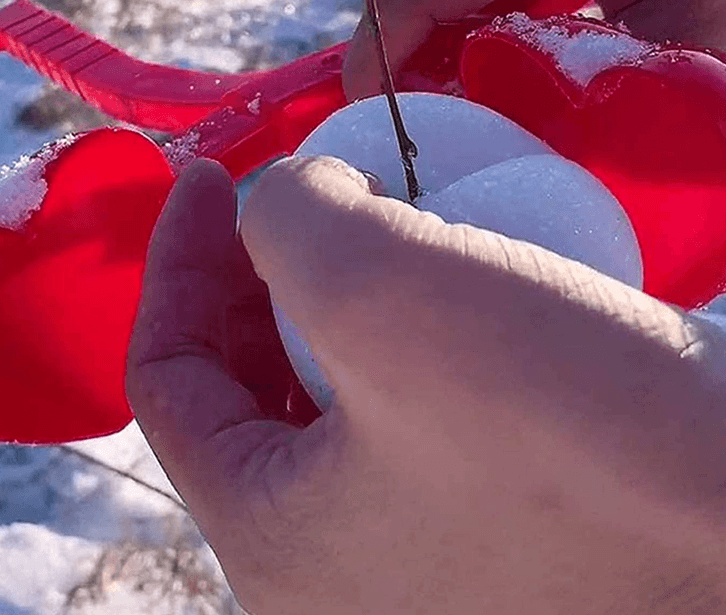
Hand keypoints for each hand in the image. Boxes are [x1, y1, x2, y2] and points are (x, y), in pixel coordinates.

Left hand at [127, 158, 725, 614]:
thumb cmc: (569, 424)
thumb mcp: (386, 291)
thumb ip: (290, 223)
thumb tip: (287, 202)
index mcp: (275, 539)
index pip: (168, 379)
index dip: (175, 260)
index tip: (212, 176)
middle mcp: (334, 560)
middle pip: (242, 384)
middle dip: (256, 273)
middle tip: (294, 187)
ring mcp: (414, 542)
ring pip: (326, 388)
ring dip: (335, 290)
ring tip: (369, 210)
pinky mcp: (485, 509)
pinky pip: (406, 401)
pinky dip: (404, 324)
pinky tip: (443, 264)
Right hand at [343, 0, 725, 100]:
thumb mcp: (676, 49)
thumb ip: (568, 81)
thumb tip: (478, 115)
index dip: (381, 53)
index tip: (370, 118)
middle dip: (388, 42)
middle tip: (396, 115)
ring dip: (420, 30)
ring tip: (432, 97)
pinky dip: (456, 13)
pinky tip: (472, 60)